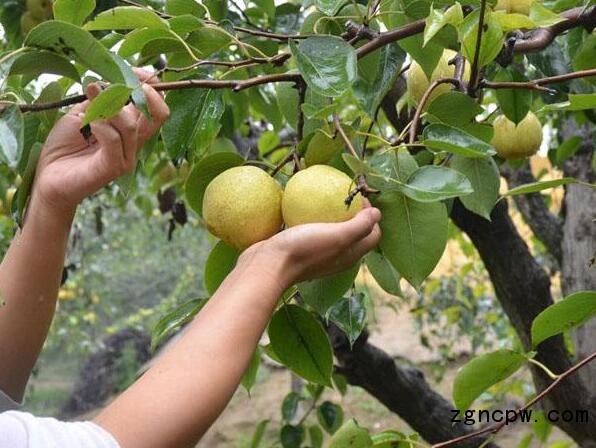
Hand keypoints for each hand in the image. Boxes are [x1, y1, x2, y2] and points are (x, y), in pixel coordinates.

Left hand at [31, 70, 169, 216]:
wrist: (50, 177)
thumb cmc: (65, 146)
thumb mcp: (82, 114)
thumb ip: (99, 100)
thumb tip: (108, 80)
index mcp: (131, 128)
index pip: (156, 105)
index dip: (150, 84)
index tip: (134, 71)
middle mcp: (135, 142)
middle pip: (158, 114)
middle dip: (140, 92)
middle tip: (115, 85)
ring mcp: (127, 156)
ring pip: (130, 124)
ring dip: (106, 108)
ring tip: (87, 112)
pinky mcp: (113, 167)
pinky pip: (114, 139)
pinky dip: (99, 124)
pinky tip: (87, 124)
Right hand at [242, 204, 381, 287]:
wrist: (267, 266)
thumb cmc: (304, 250)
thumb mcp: (337, 236)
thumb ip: (360, 226)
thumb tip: (378, 214)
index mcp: (350, 255)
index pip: (373, 235)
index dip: (372, 216)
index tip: (359, 198)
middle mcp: (337, 256)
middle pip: (355, 232)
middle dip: (355, 213)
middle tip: (344, 194)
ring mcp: (318, 254)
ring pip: (333, 231)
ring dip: (333, 214)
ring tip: (325, 196)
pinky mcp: (300, 249)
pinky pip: (312, 230)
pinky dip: (313, 218)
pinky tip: (304, 206)